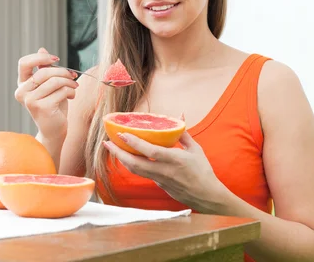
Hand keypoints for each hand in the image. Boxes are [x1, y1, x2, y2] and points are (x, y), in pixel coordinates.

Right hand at [14, 48, 78, 139]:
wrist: (54, 130)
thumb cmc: (53, 105)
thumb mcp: (49, 84)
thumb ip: (45, 68)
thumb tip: (42, 49)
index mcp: (22, 84)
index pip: (24, 63)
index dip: (40, 57)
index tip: (56, 58)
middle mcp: (22, 92)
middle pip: (44, 71)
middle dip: (62, 71)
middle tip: (73, 76)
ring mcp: (30, 100)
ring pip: (54, 81)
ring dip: (68, 82)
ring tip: (74, 87)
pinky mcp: (41, 107)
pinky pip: (61, 92)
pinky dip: (71, 92)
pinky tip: (72, 96)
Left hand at [103, 130, 227, 212]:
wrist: (206, 196)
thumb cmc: (203, 171)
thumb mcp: (196, 150)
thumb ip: (184, 134)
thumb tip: (179, 117)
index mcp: (175, 160)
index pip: (150, 151)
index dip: (134, 143)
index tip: (122, 134)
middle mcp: (164, 171)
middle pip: (135, 164)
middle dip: (118, 153)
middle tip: (107, 142)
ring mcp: (160, 180)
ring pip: (135, 170)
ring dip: (122, 159)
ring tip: (112, 148)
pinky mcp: (159, 185)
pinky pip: (142, 173)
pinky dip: (132, 164)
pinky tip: (127, 157)